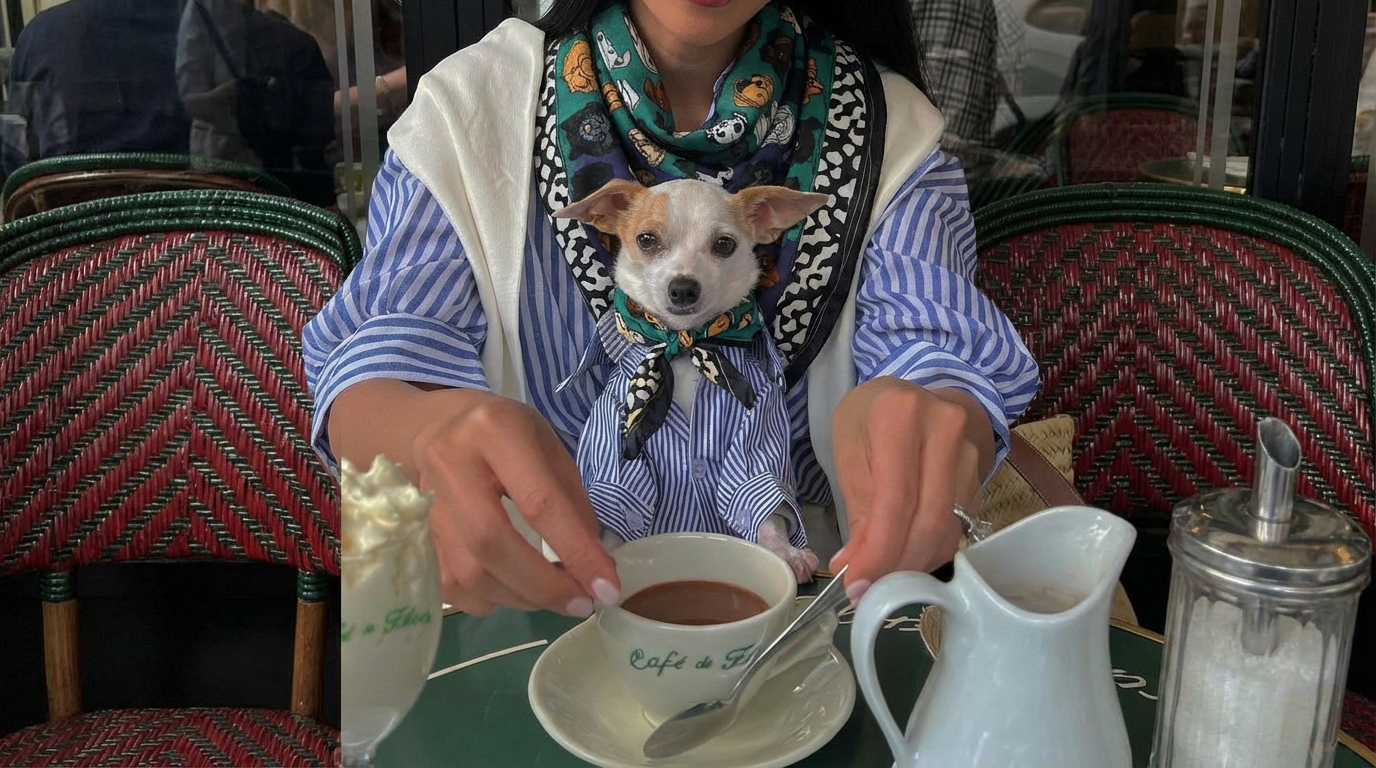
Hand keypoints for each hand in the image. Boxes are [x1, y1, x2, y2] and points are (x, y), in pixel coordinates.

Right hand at [410, 389, 620, 615]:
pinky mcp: (415, 530)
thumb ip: (572, 503)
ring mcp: (425, 500)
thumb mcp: (549, 447)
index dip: (576, 552)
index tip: (606, 587)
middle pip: (492, 542)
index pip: (539, 503)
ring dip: (519, 597)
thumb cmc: (508, 433)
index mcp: (495, 430)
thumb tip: (594, 566)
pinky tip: (514, 591)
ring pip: (468, 571)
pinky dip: (488, 599)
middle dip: (543, 585)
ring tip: (553, 597)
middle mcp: (451, 462)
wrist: (443, 423)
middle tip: (580, 604)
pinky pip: (448, 583)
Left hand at [828, 377, 994, 600]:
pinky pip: (958, 526)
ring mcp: (969, 452)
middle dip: (897, 565)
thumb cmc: (868, 421)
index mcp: (900, 416)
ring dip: (913, 563)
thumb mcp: (849, 452)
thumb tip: (855, 570)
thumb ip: (857, 511)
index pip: (896, 501)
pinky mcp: (980, 475)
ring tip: (882, 577)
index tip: (856, 585)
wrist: (913, 396)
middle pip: (929, 520)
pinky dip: (930, 552)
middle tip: (868, 590)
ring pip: (947, 528)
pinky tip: (906, 559)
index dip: (879, 552)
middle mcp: (945, 430)